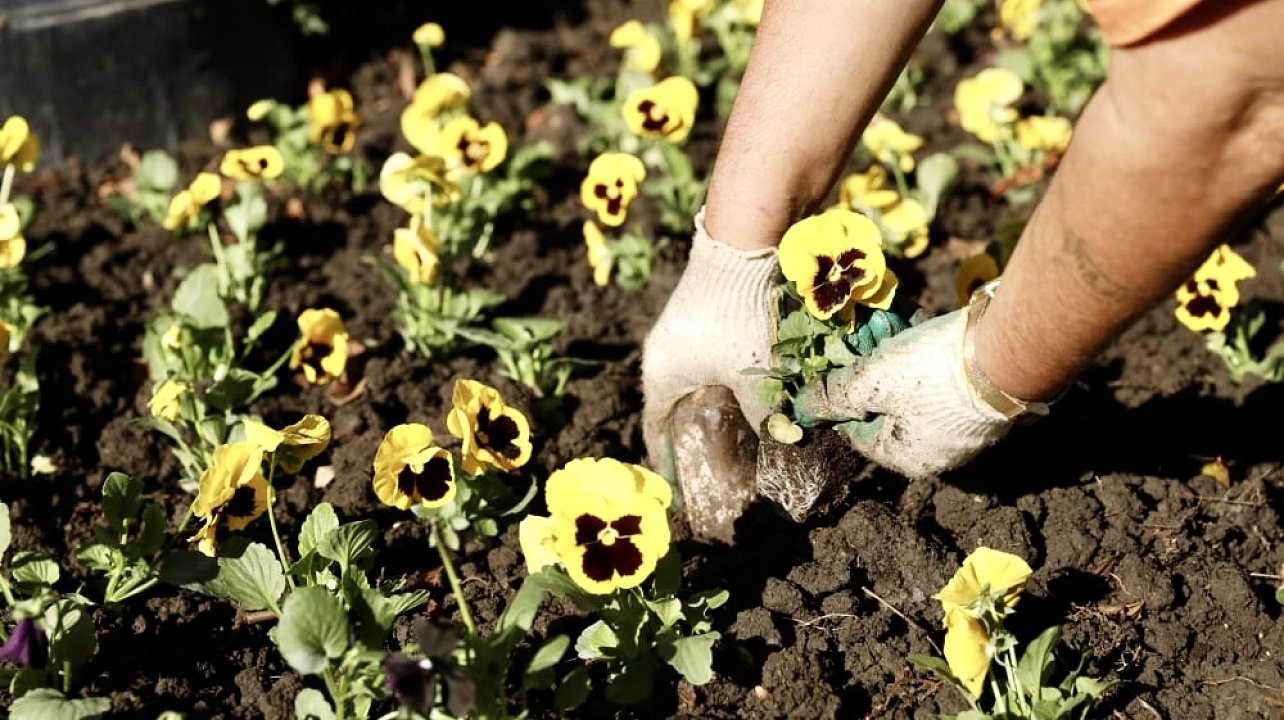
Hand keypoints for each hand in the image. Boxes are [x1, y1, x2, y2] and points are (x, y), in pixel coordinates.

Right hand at [641, 210, 777, 540]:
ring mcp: (677, 332)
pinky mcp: (697, 313)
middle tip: (717, 462)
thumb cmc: (739, 317)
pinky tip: (746, 388)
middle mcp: (661, 355)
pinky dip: (719, 379)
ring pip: (690, 381)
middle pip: (672, 407)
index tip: (681, 483)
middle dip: (694, 435)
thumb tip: (782, 439)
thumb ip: (765, 412)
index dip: (667, 461)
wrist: (741, 244)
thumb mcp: (755, 373)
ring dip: (709, 404)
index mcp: (661, 376)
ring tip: (734, 429)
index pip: (654, 431)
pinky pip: (703, 359)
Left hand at [794, 305, 1021, 478]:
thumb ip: (833, 396)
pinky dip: (924, 348)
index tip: (833, 365)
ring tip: (884, 318)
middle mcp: (939, 449)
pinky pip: (942, 374)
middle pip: (887, 405)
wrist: (1009, 352)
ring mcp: (965, 424)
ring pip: (914, 385)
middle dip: (870, 367)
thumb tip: (799, 411)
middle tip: (859, 334)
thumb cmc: (930, 373)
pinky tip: (913, 319)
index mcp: (908, 457)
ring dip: (895, 351)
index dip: (839, 398)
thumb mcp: (870, 381)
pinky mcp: (984, 396)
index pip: (857, 433)